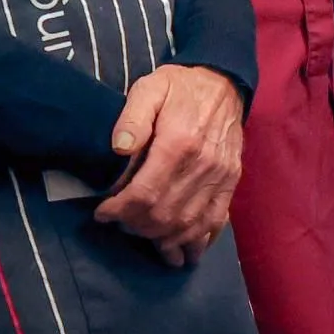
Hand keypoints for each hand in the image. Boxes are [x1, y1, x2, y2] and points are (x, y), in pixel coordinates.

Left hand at [94, 65, 244, 265]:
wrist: (224, 82)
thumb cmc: (180, 87)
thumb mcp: (150, 88)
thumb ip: (132, 116)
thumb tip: (119, 148)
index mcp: (178, 143)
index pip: (144, 193)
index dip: (118, 211)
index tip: (102, 213)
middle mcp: (202, 165)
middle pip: (164, 215)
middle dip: (135, 226)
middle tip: (120, 223)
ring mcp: (220, 176)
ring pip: (189, 224)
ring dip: (163, 239)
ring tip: (144, 238)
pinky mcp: (231, 181)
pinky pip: (216, 220)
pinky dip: (198, 240)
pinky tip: (182, 251)